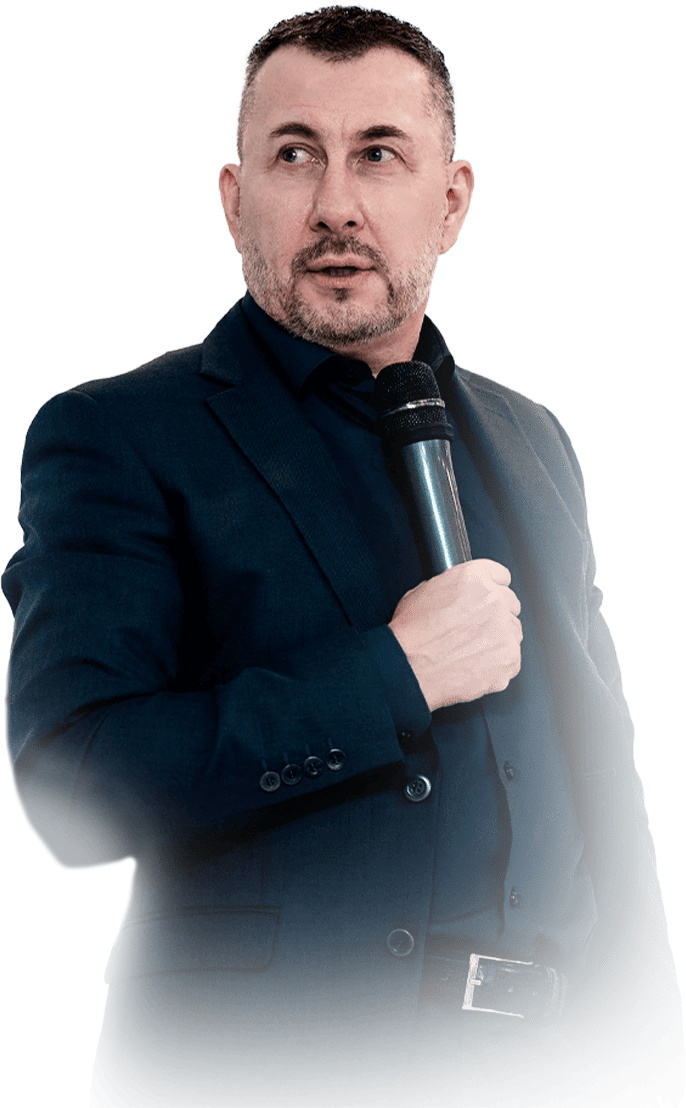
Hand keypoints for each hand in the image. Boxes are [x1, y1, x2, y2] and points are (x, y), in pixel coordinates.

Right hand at [389, 559, 521, 710]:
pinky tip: (474, 666)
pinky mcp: (509, 660)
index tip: (486, 599)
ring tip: (470, 651)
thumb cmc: (410, 635)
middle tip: (474, 629)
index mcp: (474, 578)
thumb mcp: (424, 592)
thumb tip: (460, 594)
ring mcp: (505, 632)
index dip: (491, 589)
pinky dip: (497, 666)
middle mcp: (494, 601)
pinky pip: (512, 661)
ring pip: (513, 633)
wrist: (409, 670)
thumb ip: (452, 587)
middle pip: (510, 604)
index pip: (501, 575)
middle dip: (495, 615)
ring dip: (498, 640)